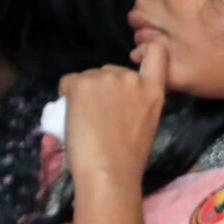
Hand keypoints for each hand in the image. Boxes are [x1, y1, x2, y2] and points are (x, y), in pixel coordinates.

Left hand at [59, 41, 169, 191]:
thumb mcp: (146, 123)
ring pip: (88, 77)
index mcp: (154, 91)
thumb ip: (138, 102)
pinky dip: (66, 97)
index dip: (145, 51)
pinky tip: (73, 117)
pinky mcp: (80, 84)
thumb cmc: (128, 159)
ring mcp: (105, 78)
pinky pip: (68, 83)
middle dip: (103, 87)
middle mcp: (131, 78)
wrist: (108, 172)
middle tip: (100, 116)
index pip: (157, 53)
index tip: (137, 59)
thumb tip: (114, 99)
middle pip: (112, 71)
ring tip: (87, 121)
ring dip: (84, 93)